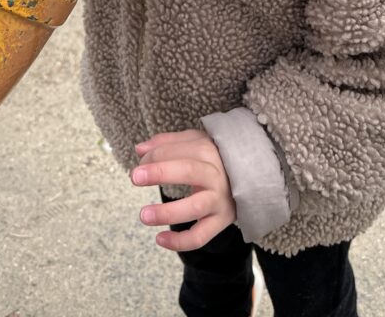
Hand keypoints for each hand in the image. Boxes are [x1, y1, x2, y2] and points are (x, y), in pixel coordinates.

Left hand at [132, 128, 235, 250]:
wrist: (251, 178)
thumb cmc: (214, 158)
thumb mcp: (195, 142)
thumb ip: (166, 143)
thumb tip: (139, 149)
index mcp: (209, 151)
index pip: (179, 150)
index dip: (155, 156)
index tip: (138, 165)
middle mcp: (216, 175)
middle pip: (189, 171)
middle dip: (160, 172)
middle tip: (134, 176)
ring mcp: (220, 200)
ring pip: (195, 207)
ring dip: (168, 212)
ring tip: (144, 214)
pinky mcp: (221, 222)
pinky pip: (201, 236)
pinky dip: (181, 241)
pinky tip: (159, 239)